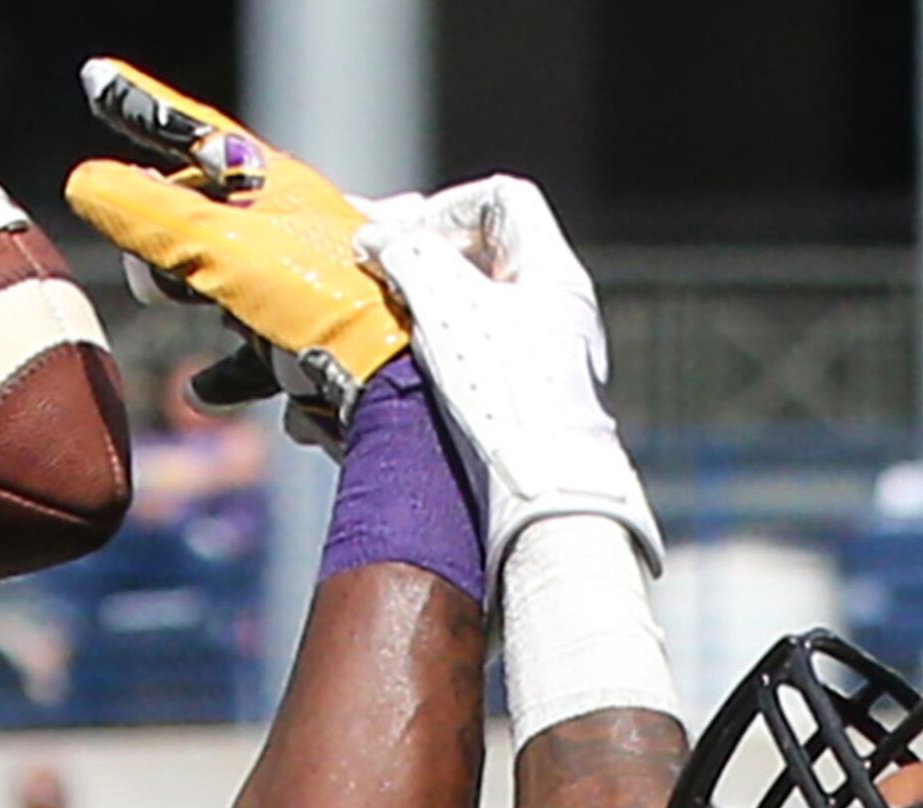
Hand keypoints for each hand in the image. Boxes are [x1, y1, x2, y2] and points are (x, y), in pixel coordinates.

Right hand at [64, 59, 405, 439]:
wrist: (391, 378)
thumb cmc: (322, 297)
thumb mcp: (223, 244)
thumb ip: (150, 215)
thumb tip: (85, 181)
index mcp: (276, 185)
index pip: (195, 137)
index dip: (144, 111)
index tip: (98, 82)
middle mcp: (293, 227)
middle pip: (204, 215)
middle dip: (165, 232)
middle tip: (143, 250)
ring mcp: (304, 284)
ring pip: (225, 281)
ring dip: (192, 293)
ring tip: (169, 300)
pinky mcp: (311, 342)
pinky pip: (254, 349)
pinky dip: (227, 368)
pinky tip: (202, 389)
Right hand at [353, 176, 659, 577]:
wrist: (538, 493)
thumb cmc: (508, 397)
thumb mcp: (449, 305)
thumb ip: (411, 255)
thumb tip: (378, 237)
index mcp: (550, 271)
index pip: (502, 199)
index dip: (446, 206)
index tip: (402, 238)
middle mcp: (551, 309)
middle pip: (481, 253)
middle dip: (419, 260)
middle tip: (372, 273)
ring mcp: (536, 357)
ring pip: (468, 307)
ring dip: (413, 309)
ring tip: (371, 327)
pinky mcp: (513, 400)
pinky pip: (464, 356)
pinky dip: (422, 354)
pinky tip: (385, 376)